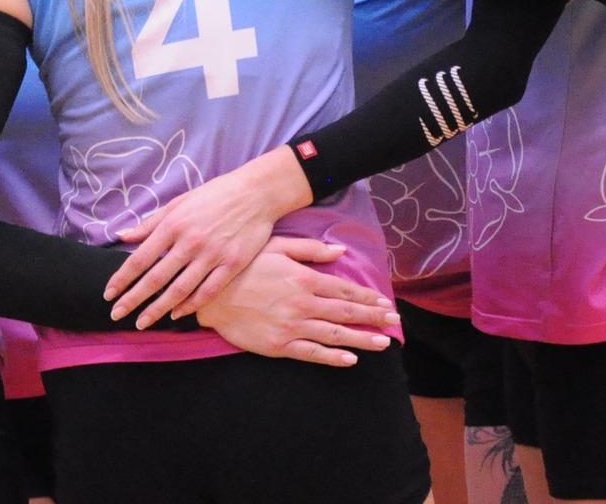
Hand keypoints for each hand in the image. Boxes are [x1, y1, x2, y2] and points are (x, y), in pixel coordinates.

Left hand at [104, 148, 310, 328]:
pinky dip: (190, 305)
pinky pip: (208, 291)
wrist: (255, 193)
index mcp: (173, 225)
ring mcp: (212, 255)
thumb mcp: (178, 203)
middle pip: (156, 278)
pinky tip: (176, 314)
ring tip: (142, 322)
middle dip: (133, 299)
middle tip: (117, 315)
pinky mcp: (232, 265)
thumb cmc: (213, 196)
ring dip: (158, 309)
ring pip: (180, 290)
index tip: (109, 294)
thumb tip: (121, 236)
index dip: (122, 278)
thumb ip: (150, 223)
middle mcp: (190, 242)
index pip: (140, 258)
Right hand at [193, 237, 399, 365]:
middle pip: (346, 314)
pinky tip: (351, 360)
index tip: (386, 303)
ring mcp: (292, 327)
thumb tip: (341, 251)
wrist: (211, 294)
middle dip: (373, 318)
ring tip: (384, 343)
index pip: (344, 291)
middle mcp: (303, 304)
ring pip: (335, 336)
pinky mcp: (279, 346)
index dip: (368, 297)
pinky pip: (312, 354)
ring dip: (363, 340)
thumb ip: (310, 249)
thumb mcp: (276, 246)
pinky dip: (333, 357)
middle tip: (394, 322)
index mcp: (304, 279)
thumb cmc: (244, 265)